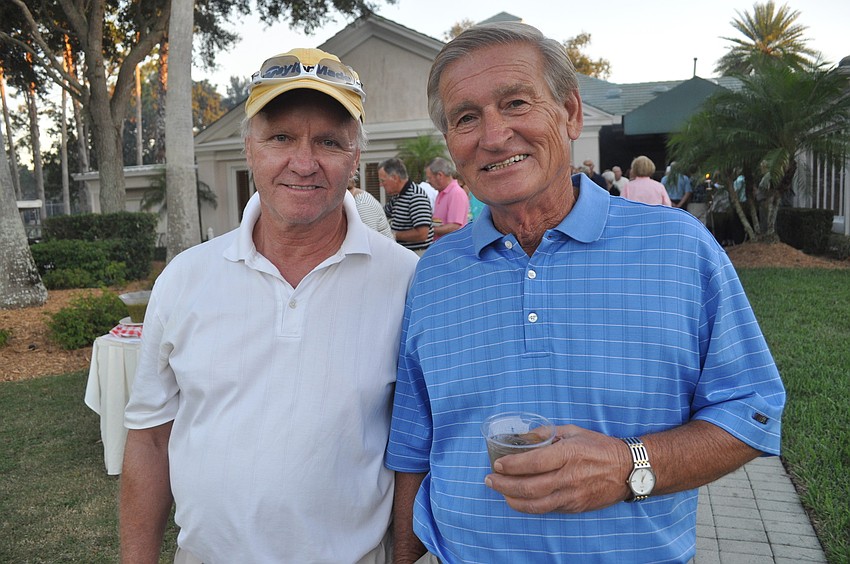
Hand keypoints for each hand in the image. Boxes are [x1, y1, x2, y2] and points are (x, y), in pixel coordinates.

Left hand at [484, 425, 628, 513]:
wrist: (628, 470)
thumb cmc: (600, 447)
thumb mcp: (573, 431)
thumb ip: (547, 433)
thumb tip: (523, 437)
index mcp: (567, 453)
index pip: (532, 462)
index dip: (510, 465)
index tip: (496, 464)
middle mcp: (568, 476)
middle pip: (529, 487)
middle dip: (504, 485)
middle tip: (490, 480)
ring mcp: (572, 495)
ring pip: (535, 504)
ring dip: (512, 499)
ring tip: (500, 492)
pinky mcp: (575, 506)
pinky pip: (547, 508)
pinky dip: (529, 506)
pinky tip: (518, 500)